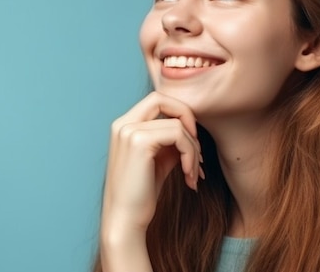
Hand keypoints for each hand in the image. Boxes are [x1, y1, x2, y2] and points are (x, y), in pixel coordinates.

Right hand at [101, 91, 202, 244]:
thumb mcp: (159, 159)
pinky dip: (191, 155)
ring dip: (193, 149)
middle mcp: (122, 124)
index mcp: (124, 125)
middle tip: (197, 150)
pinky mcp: (138, 142)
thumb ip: (172, 140)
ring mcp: (128, 131)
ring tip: (194, 174)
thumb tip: (193, 130)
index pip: (157, 100)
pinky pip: (178, 135)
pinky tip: (189, 177)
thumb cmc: (142, 194)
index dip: (180, 114)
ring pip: (177, 123)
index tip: (192, 142)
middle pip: (163, 99)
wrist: (126, 221)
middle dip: (188, 119)